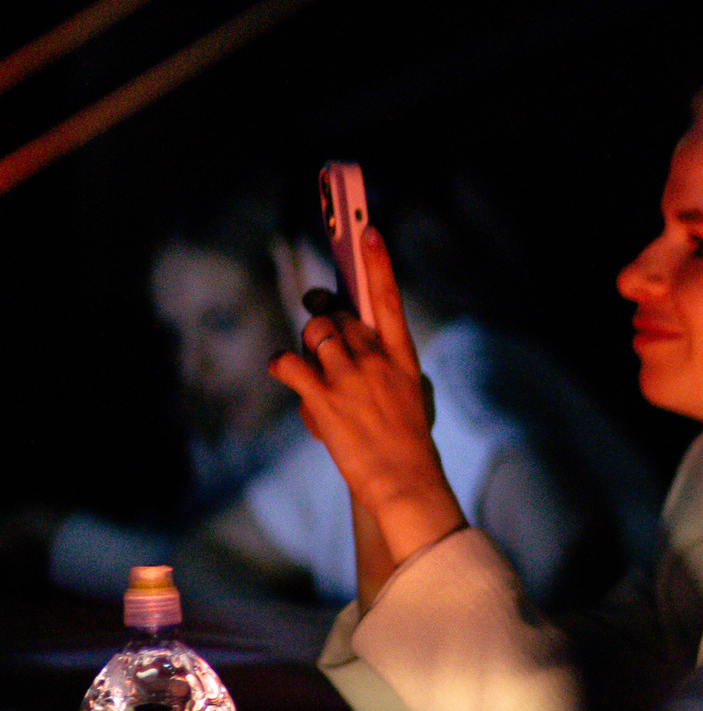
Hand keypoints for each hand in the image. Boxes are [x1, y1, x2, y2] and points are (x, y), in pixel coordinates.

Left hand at [266, 227, 464, 566]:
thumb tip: (351, 347)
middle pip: (338, 317)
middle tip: (324, 344)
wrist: (403, 478)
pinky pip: (288, 363)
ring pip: (313, 333)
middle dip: (325, 324)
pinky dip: (282, 365)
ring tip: (314, 371)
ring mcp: (349, 376)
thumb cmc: (407, 439)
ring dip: (308, 345)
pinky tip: (289, 375)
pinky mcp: (323, 398)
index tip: (369, 233)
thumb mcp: (412, 392)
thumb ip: (385, 362)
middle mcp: (376, 359)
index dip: (378, 263)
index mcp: (402, 356)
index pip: (388, 300)